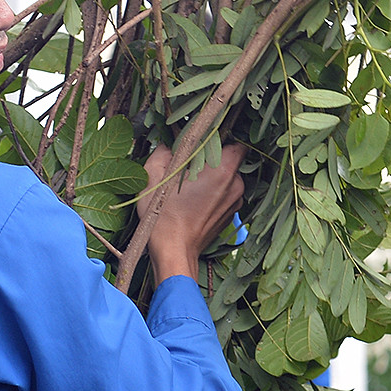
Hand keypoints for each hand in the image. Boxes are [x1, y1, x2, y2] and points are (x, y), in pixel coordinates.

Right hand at [142, 143, 246, 281]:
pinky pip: (225, 193)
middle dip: (211, 158)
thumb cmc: (164, 216)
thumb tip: (169, 143)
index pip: (236, 142)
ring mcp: (235, 202)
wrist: (174, 252)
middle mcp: (236, 186)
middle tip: (189, 164)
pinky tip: (194, 199)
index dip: (220, 138)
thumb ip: (164, 151)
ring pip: (227, 177)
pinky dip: (213, 192)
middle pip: (230, 160)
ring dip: (212, 176)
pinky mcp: (230, 214)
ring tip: (189, 185)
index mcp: (223, 171)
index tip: (202, 141)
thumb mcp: (154, 176)